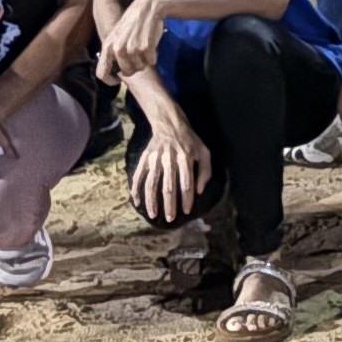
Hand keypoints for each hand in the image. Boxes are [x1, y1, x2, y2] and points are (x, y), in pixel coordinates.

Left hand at [98, 0, 172, 85]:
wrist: (148, 7)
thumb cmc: (133, 22)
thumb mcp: (117, 36)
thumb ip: (113, 52)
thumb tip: (116, 72)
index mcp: (108, 47)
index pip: (101, 74)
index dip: (110, 80)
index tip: (118, 79)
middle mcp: (118, 49)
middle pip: (127, 73)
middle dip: (134, 67)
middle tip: (138, 56)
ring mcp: (132, 49)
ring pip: (140, 68)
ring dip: (144, 61)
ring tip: (144, 47)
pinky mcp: (146, 47)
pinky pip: (151, 62)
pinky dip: (153, 56)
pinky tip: (151, 45)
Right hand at [126, 108, 210, 224]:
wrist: (169, 123)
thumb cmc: (190, 141)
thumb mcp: (204, 152)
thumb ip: (205, 171)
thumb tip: (199, 191)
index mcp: (185, 158)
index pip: (186, 183)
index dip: (186, 198)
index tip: (186, 211)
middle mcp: (169, 159)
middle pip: (168, 186)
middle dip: (169, 204)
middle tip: (170, 219)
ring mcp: (155, 159)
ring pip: (151, 183)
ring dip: (152, 200)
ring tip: (153, 214)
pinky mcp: (145, 158)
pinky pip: (138, 175)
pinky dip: (136, 189)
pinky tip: (136, 202)